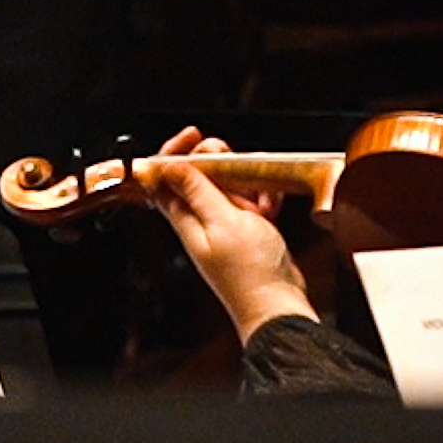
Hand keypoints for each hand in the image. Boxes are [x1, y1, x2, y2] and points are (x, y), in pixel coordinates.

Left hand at [145, 126, 314, 343]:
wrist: (278, 306)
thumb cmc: (250, 273)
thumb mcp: (223, 222)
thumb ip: (198, 191)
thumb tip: (170, 166)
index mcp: (186, 219)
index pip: (164, 179)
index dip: (173, 153)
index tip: (193, 136)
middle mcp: (201, 222)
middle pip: (196, 177)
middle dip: (214, 159)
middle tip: (232, 157)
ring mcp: (224, 227)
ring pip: (227, 187)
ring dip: (244, 178)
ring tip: (260, 182)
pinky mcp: (247, 233)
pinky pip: (250, 203)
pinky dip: (262, 197)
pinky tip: (273, 203)